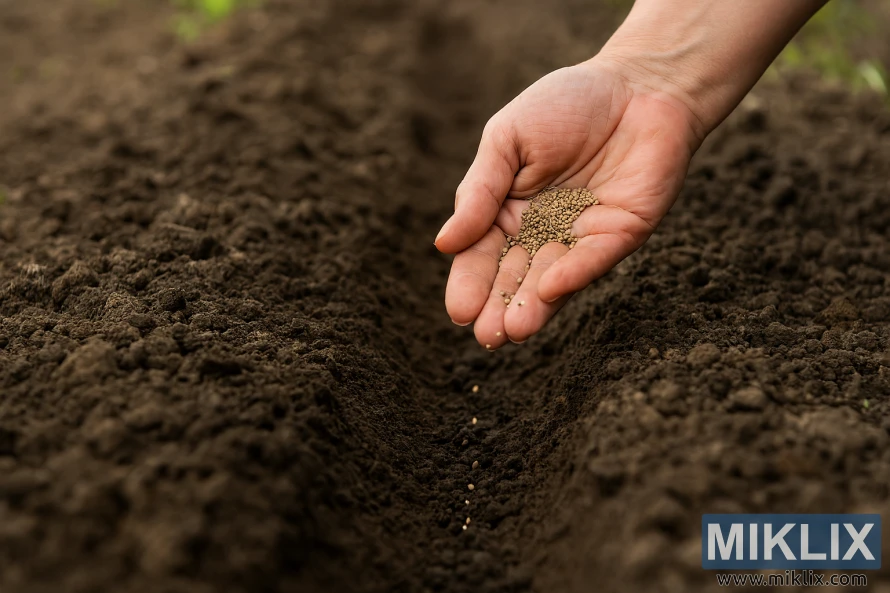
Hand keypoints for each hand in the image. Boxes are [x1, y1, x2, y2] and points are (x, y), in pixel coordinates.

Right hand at [434, 57, 702, 347]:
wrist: (637, 82)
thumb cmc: (565, 104)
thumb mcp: (506, 139)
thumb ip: (479, 190)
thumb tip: (444, 244)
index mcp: (509, 212)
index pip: (482, 255)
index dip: (470, 283)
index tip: (459, 311)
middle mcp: (544, 232)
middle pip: (516, 276)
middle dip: (501, 306)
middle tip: (487, 336)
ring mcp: (583, 236)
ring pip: (553, 277)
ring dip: (534, 305)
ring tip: (512, 330)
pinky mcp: (623, 233)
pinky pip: (595, 257)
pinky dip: (574, 273)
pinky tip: (550, 288)